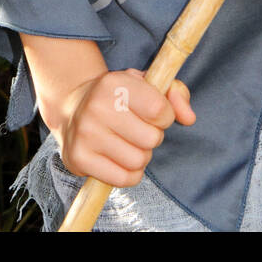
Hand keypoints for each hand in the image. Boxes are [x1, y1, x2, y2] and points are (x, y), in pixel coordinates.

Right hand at [55, 68, 195, 187]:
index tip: (153, 113)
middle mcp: (97, 106)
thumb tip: (189, 118)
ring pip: (138, 161)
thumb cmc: (118, 97)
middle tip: (138, 129)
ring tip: (128, 143)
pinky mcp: (79, 158)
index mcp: (115, 83)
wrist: (72, 108)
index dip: (164, 116)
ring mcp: (86, 133)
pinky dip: (129, 173)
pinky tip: (119, 158)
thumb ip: (175, 93)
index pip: (160, 110)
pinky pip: (123, 179)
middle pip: (151, 139)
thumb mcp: (145, 84)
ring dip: (141, 156)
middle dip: (152, 137)